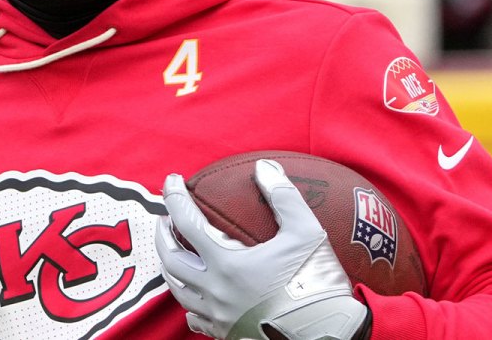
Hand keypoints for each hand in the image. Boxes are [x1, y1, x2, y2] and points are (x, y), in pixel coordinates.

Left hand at [156, 159, 370, 339]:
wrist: (329, 335)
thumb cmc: (316, 283)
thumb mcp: (307, 232)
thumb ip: (283, 197)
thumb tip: (264, 169)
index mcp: (227, 263)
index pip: (186, 222)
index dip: (174, 197)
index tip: (172, 181)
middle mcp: (216, 291)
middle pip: (171, 259)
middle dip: (162, 235)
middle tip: (165, 219)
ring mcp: (219, 316)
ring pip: (178, 291)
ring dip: (171, 267)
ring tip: (174, 252)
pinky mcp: (228, 334)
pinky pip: (196, 320)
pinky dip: (190, 305)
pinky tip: (196, 298)